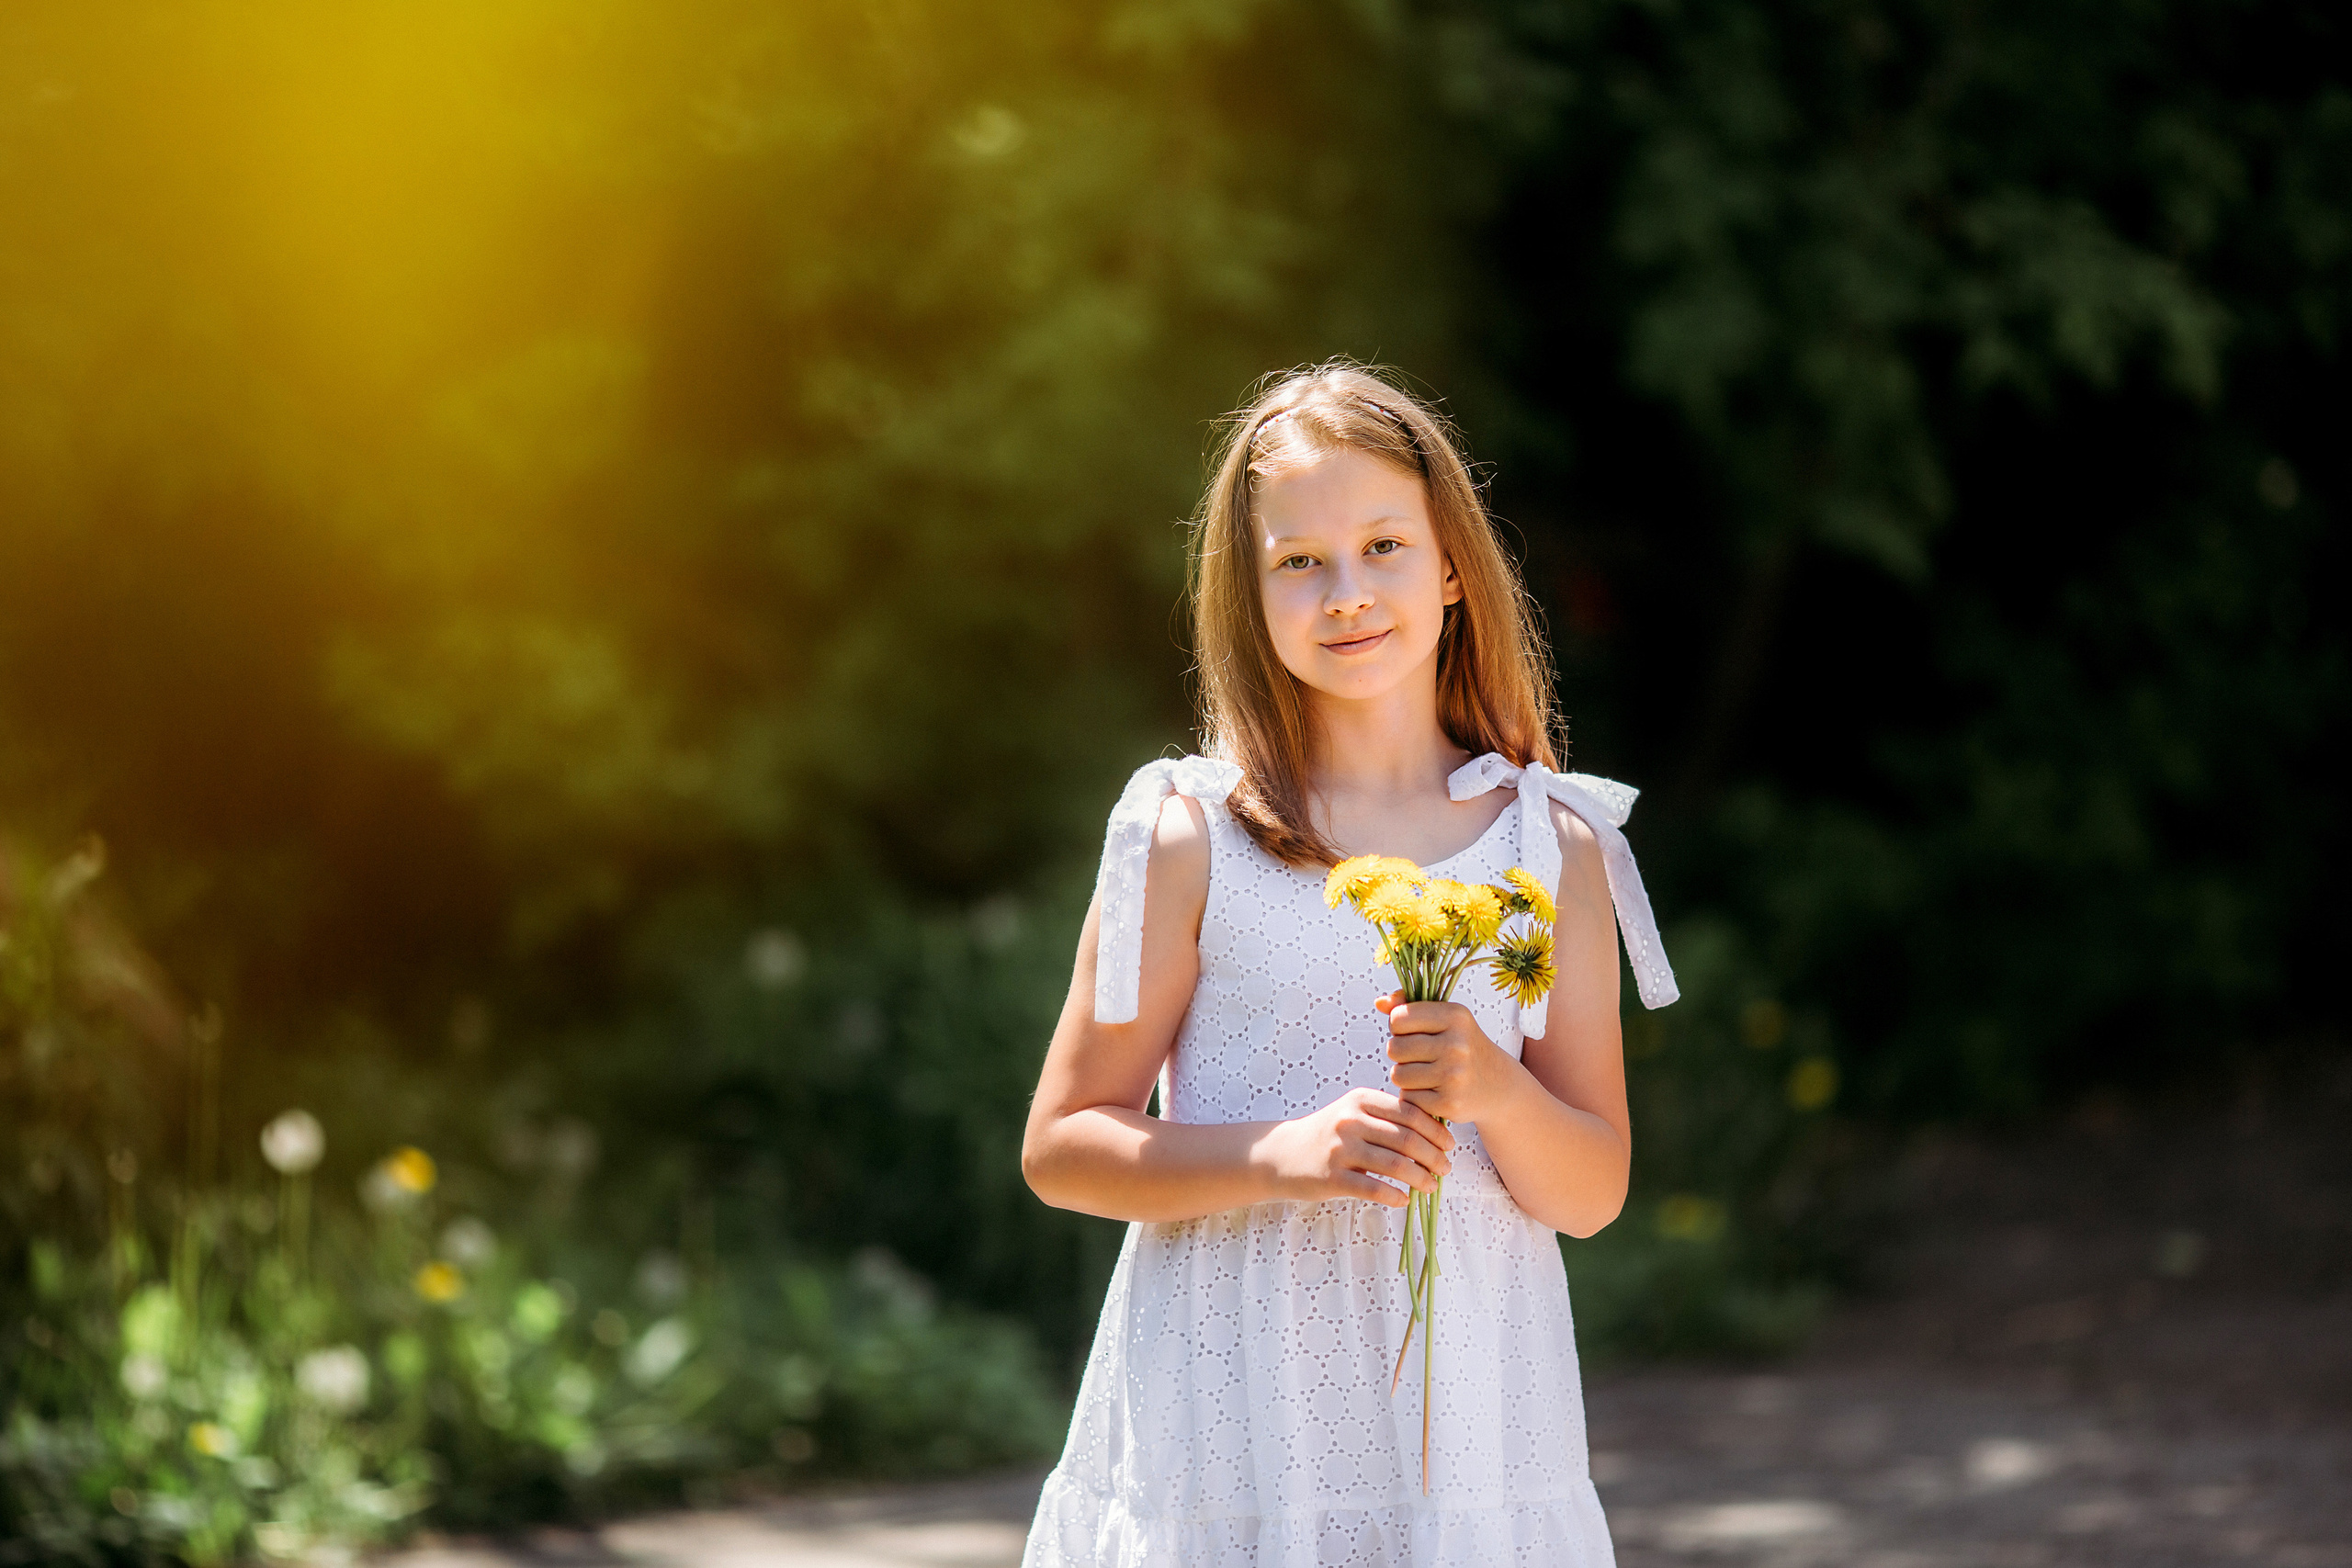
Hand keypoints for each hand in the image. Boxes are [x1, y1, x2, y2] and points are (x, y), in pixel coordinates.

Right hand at [1253, 1088, 1455, 1206]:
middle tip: (1445, 1168)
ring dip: (1421, 1178)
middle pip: (1407, 1139)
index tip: (1449, 1145)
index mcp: (1361, 1100)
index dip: (1436, 1130)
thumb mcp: (1354, 1114)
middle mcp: (1351, 1120)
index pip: (1410, 1112)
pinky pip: (1374, 1188)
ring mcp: (1340, 1149)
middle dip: (1434, 1156)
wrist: (1283, 1154)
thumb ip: (1387, 1117)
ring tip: (1431, 1186)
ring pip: (1395, 1165)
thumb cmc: (1328, 1134)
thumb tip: (1435, 1134)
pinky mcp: (1332, 1177)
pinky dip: (1395, 1196)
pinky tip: (1404, 1200)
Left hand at [1381, 992, 1518, 1125]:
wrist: (1499, 1084)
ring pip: (1398, 1075)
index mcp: (1455, 1016)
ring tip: (1426, 1073)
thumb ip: (1409, 1006)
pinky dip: (1415, 1096)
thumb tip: (1379, 1003)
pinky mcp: (1449, 1103)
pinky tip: (1434, 1090)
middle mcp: (1457, 1044)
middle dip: (1401, 1053)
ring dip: (1406, 1076)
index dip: (1400, 1027)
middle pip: (1394, 1048)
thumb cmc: (1462, 1045)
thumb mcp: (1444, 1018)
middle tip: (1421, 1056)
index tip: (1415, 1032)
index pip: (1398, 1019)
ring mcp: (1454, 1076)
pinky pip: (1408, 1098)